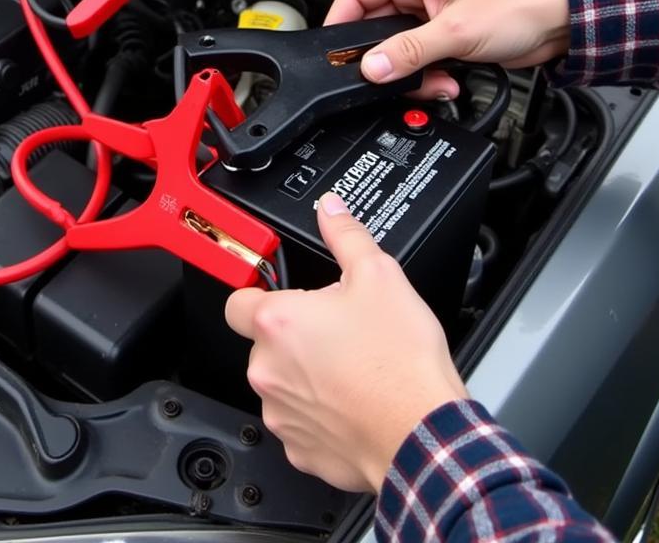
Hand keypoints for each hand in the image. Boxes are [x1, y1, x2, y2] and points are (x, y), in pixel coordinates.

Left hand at [225, 193, 467, 492]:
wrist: (421, 433)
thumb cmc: (399, 363)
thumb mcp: (379, 276)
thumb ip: (345, 236)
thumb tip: (331, 210)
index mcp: (277, 322)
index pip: (237, 299)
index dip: (258, 292)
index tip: (281, 295)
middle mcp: (267, 369)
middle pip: (263, 342)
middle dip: (293, 334)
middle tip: (334, 329)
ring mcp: (280, 413)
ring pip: (281, 383)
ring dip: (304, 374)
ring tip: (349, 367)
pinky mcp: (299, 449)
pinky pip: (299, 423)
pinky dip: (320, 414)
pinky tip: (352, 401)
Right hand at [326, 0, 570, 99]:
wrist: (561, 21)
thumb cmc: (519, 4)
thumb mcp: (454, 31)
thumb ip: (409, 51)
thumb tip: (372, 67)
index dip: (339, 22)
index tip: (334, 51)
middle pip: (375, 28)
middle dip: (386, 58)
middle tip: (390, 76)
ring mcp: (430, 14)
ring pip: (398, 48)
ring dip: (412, 71)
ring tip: (432, 81)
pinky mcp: (444, 35)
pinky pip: (419, 58)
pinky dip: (428, 74)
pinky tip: (445, 82)